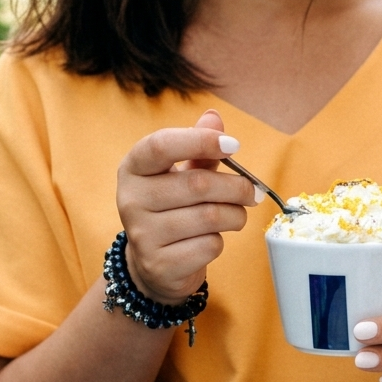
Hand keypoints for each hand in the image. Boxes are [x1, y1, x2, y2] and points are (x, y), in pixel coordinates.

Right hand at [117, 110, 258, 304]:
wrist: (155, 263)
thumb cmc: (171, 209)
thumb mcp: (180, 174)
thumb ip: (197, 147)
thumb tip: (213, 117)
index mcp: (133, 168)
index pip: (161, 146)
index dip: (200, 141)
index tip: (233, 145)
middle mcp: (130, 199)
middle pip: (197, 184)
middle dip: (235, 187)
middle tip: (251, 191)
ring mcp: (142, 235)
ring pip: (209, 217)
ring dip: (235, 215)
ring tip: (236, 215)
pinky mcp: (159, 264)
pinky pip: (208, 246)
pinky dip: (221, 242)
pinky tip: (211, 239)